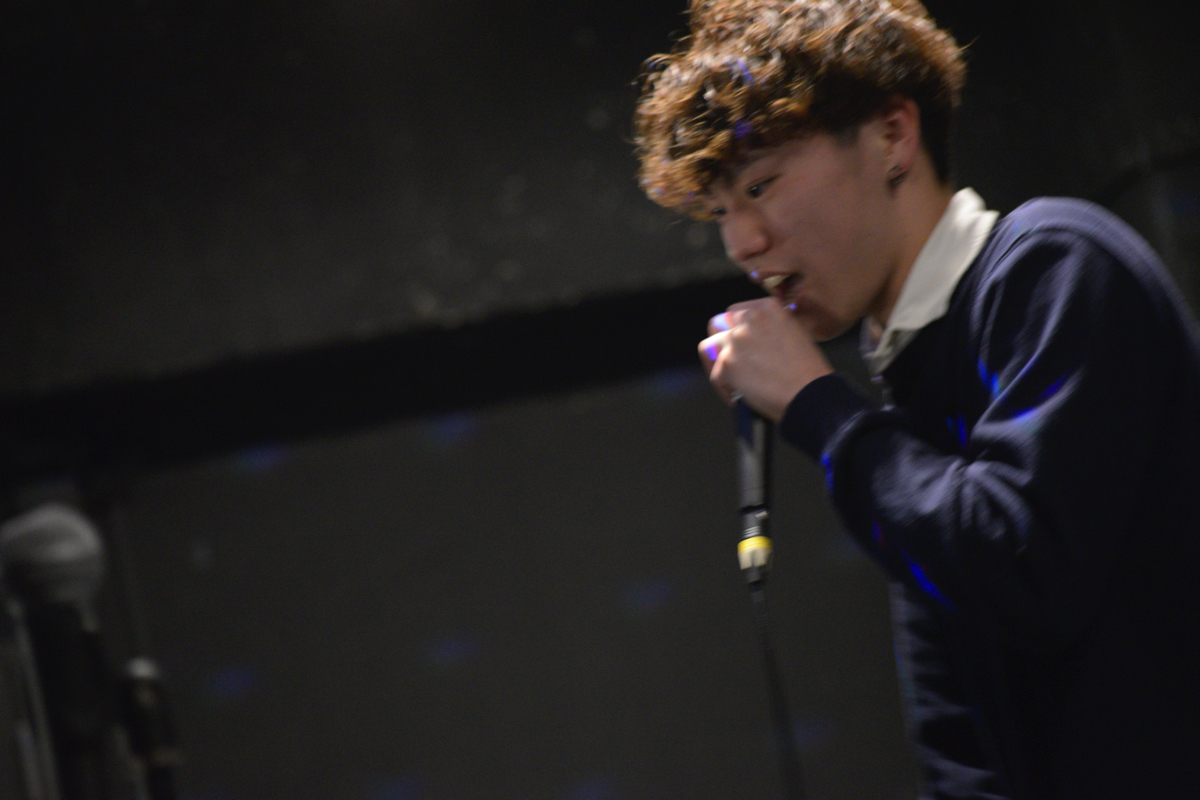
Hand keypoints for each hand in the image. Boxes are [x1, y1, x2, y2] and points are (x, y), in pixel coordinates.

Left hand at [698, 298, 833, 421]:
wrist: (810, 394)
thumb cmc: (807, 371)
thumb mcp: (793, 333)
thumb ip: (768, 328)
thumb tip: (752, 338)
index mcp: (768, 308)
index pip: (735, 312)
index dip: (734, 329)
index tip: (739, 343)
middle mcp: (750, 319)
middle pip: (717, 324)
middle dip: (720, 342)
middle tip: (729, 359)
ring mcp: (736, 340)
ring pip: (709, 348)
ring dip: (718, 364)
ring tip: (732, 380)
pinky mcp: (728, 363)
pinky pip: (715, 375)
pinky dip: (724, 389)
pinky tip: (738, 396)